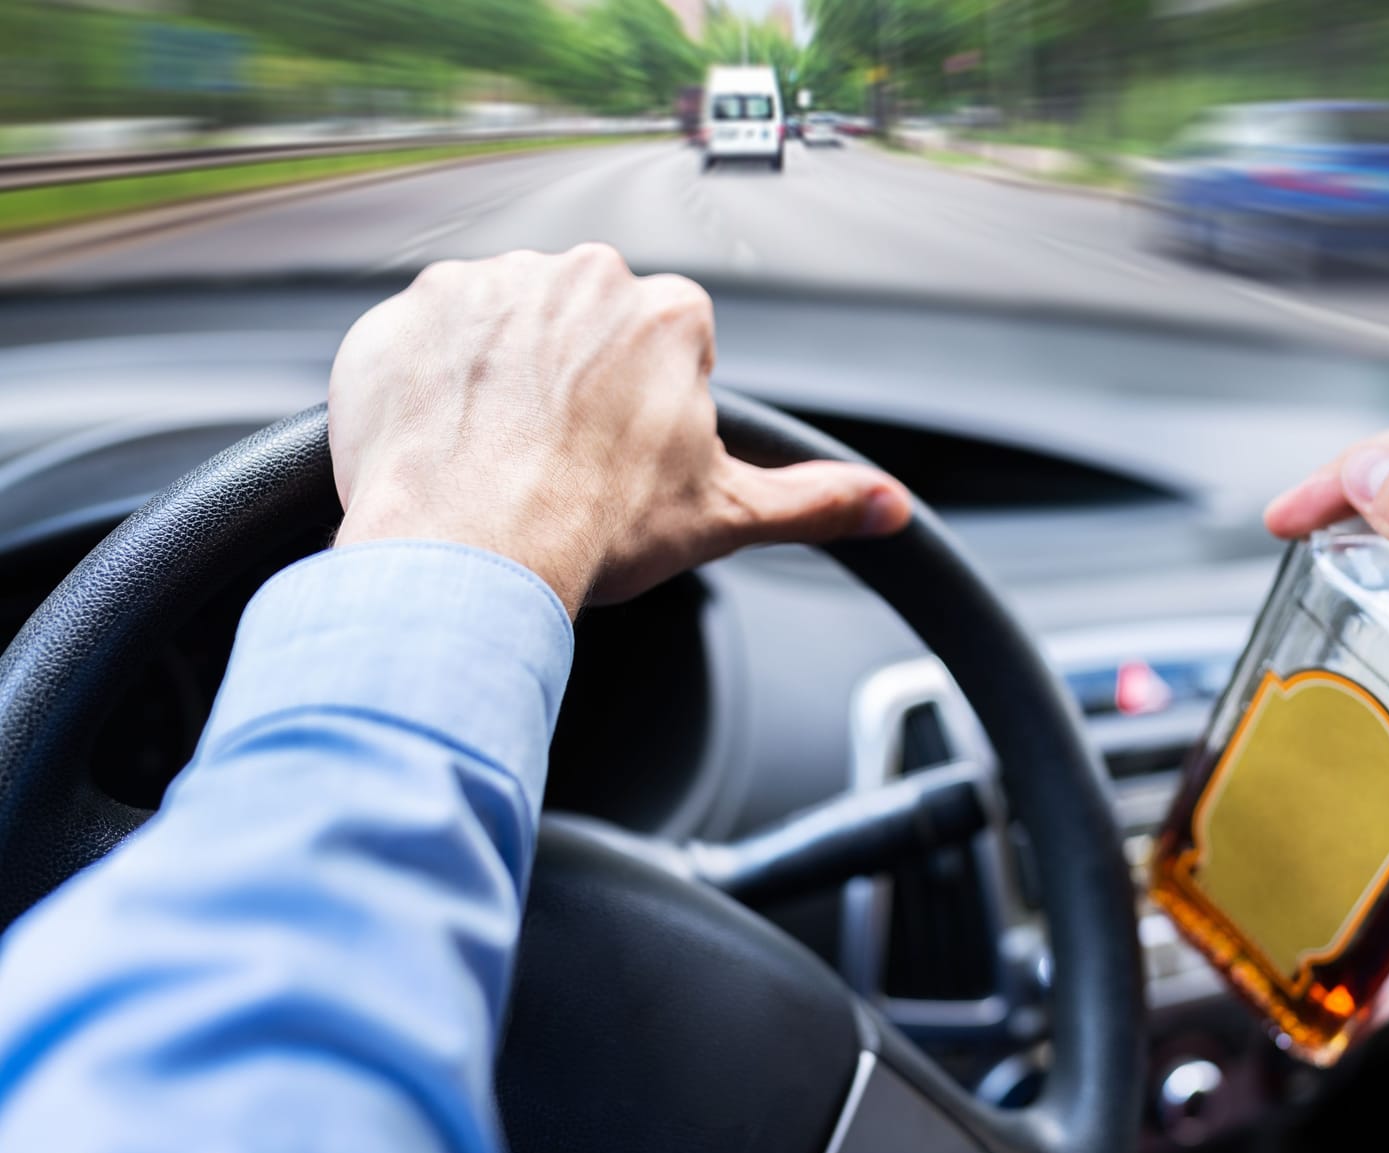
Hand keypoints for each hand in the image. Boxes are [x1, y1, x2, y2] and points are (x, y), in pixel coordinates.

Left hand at [328, 244, 911, 614]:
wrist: (467, 550)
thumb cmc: (592, 527)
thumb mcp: (725, 515)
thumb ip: (815, 501)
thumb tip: (889, 506)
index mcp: (668, 313)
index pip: (668, 347)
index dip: (648, 412)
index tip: (624, 459)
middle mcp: (579, 275)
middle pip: (585, 327)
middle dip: (575, 384)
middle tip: (561, 463)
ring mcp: (486, 284)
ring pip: (505, 327)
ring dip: (502, 379)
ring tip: (499, 460)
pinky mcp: (406, 309)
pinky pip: (425, 339)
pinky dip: (431, 385)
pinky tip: (443, 445)